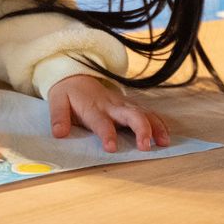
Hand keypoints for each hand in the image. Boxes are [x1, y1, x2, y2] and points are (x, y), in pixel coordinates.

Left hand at [47, 74, 169, 151]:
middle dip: (141, 129)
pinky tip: (166, 136)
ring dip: (155, 127)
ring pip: (143, 113)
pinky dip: (158, 123)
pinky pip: (148, 113)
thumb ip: (58, 117)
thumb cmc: (68, 93)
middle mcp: (112, 105)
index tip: (111, 147)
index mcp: (93, 107)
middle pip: (131, 114)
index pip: (101, 121)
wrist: (77, 75)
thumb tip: (59, 133)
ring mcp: (123, 104)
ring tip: (164, 142)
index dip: (107, 133)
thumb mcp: (57, 101)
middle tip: (145, 146)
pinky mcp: (130, 105)